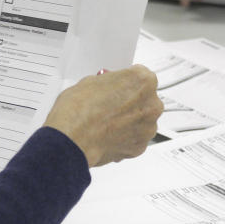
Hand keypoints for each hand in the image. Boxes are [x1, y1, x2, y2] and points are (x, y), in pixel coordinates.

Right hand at [44, 65, 160, 166]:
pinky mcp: (140, 146)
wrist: (73, 138)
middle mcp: (151, 104)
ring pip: (141, 121)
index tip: (120, 88)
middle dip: (130, 103)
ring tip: (106, 123)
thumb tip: (108, 88)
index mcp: (143, 81)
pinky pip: (135, 139)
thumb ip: (109, 83)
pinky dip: (124, 138)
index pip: (141, 77)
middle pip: (145, 100)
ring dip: (129, 122)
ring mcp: (148, 127)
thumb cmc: (79, 110)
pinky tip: (107, 136)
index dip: (126, 83)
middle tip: (111, 106)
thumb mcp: (91, 82)